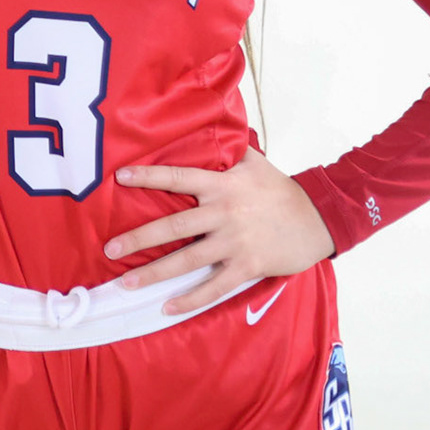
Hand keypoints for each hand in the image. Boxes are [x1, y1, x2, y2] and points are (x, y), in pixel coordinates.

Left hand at [105, 148, 336, 315]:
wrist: (319, 219)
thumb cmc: (281, 190)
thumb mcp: (253, 162)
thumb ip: (226, 150)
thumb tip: (207, 123)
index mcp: (222, 185)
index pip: (178, 177)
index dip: (149, 176)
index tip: (120, 178)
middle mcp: (223, 213)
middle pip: (174, 226)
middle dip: (139, 238)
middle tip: (110, 248)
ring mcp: (234, 242)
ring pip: (187, 260)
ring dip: (155, 273)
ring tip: (126, 283)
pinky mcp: (247, 267)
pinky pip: (213, 287)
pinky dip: (190, 299)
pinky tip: (167, 307)